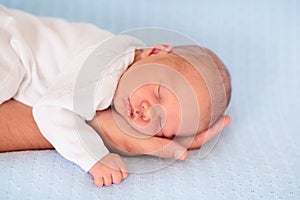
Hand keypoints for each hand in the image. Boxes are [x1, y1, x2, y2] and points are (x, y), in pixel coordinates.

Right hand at [88, 109, 230, 159]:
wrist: (95, 119)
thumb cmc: (113, 131)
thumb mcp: (136, 142)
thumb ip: (159, 147)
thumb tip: (184, 156)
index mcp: (162, 144)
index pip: (193, 142)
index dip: (211, 132)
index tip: (226, 118)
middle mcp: (163, 136)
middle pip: (193, 132)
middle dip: (210, 123)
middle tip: (225, 109)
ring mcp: (159, 126)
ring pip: (184, 123)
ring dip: (198, 114)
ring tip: (211, 101)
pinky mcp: (153, 116)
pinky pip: (173, 113)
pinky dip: (184, 107)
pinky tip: (188, 97)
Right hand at [88, 153, 127, 186]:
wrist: (92, 152)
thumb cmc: (103, 156)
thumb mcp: (114, 157)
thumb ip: (120, 165)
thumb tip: (122, 175)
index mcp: (118, 162)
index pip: (125, 174)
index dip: (121, 176)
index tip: (116, 174)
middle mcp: (113, 167)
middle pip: (117, 180)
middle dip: (113, 180)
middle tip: (109, 176)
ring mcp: (105, 171)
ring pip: (108, 183)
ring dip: (105, 181)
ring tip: (103, 175)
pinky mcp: (97, 174)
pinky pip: (100, 184)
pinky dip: (99, 182)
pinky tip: (98, 178)